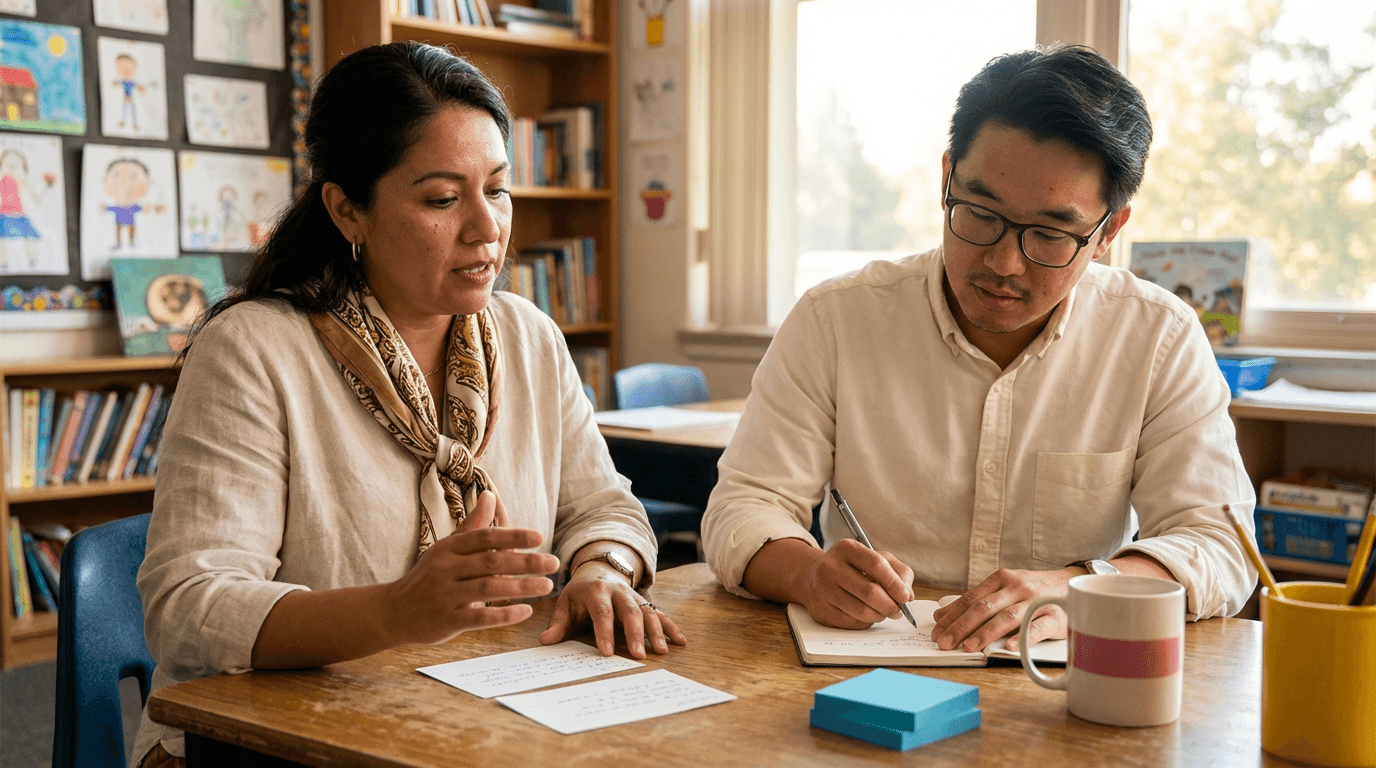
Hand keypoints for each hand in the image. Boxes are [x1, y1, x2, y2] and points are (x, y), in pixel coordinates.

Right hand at [381, 490, 558, 645]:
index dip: (513, 536)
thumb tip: (490, 495)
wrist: (393, 611)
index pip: (485, 538)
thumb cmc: (427, 577)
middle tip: (553, 563)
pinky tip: (525, 612)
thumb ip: (471, 526)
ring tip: (546, 586)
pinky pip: (480, 617)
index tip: (539, 537)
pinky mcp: (447, 621)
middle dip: (526, 563)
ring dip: (522, 588)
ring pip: (489, 589)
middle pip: (492, 563)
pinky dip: (504, 615)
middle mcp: (446, 569)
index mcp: (448, 549)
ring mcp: (445, 595)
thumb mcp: (445, 549)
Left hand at [539, 562, 686, 658]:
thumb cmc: (580, 593)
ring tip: (662, 651)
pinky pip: (660, 614)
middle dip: (635, 634)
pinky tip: (680, 641)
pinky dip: (671, 627)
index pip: (601, 612)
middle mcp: (618, 591)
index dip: (604, 633)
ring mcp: (634, 596)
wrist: (599, 569)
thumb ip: (558, 623)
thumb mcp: (565, 604)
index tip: (607, 653)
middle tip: (638, 655)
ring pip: (648, 613)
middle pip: (629, 612)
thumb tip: (545, 641)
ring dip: (656, 632)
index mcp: (596, 591)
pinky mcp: (645, 601)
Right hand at [799, 538, 914, 629]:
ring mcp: (822, 589)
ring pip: (861, 611)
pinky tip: (865, 615)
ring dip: (878, 615)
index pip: (876, 565)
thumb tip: (907, 595)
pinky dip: (864, 622)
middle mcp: (830, 566)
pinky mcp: (819, 609)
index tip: (905, 597)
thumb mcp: (874, 558)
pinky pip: (851, 623)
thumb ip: (898, 571)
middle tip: (898, 611)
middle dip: (890, 605)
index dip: (894, 583)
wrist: (813, 576)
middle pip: (869, 592)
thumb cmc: (851, 568)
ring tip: (882, 612)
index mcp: (847, 549)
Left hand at [930, 568, 1072, 652]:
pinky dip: (1021, 638)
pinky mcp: (1054, 616)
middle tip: (945, 642)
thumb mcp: (1003, 589)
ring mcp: (1036, 601)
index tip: (937, 631)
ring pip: (1006, 618)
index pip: (971, 598)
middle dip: (961, 627)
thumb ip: (975, 601)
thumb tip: (942, 615)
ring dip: (985, 633)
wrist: (1071, 584)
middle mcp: (1017, 587)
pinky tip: (1007, 648)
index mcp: (1001, 579)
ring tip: (968, 647)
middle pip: (984, 608)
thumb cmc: (1032, 590)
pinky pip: (1036, 628)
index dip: (952, 615)